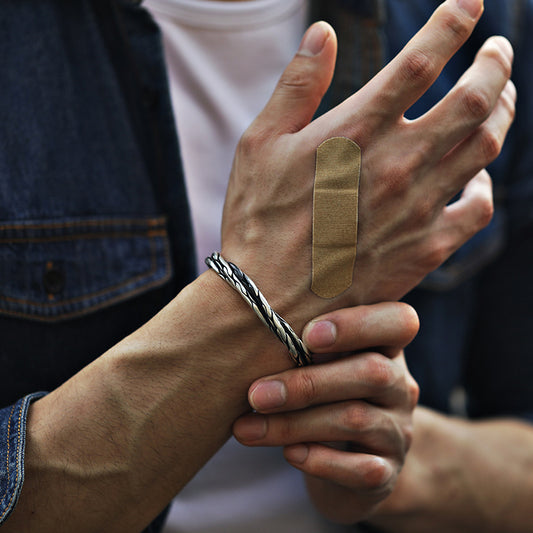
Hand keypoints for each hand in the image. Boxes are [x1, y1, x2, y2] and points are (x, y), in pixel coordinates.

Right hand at [221, 0, 514, 324]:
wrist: (269, 303)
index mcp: (356, 131)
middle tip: (499, 50)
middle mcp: (397, 164)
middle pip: (473, 99)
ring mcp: (417, 208)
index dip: (452, 23)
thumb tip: (323, 32)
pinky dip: (485, 184)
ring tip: (501, 99)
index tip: (470, 5)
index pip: (421, 61)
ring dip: (502, 114)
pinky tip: (476, 176)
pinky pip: (478, 209)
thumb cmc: (257, 222)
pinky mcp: (426, 249)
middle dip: (495, 64)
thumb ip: (296, 86)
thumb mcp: (259, 144)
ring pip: (485, 148)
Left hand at [233, 302, 419, 522]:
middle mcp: (400, 386)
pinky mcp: (387, 472)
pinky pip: (363, 469)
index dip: (357, 324)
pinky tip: (289, 454)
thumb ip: (306, 346)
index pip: (398, 322)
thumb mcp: (323, 364)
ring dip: (294, 424)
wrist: (353, 461)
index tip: (308, 334)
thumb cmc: (325, 395)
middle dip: (308, 383)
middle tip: (256, 394)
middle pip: (372, 372)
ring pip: (356, 420)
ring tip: (247, 429)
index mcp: (386, 347)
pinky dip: (321, 462)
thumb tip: (254, 338)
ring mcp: (398, 431)